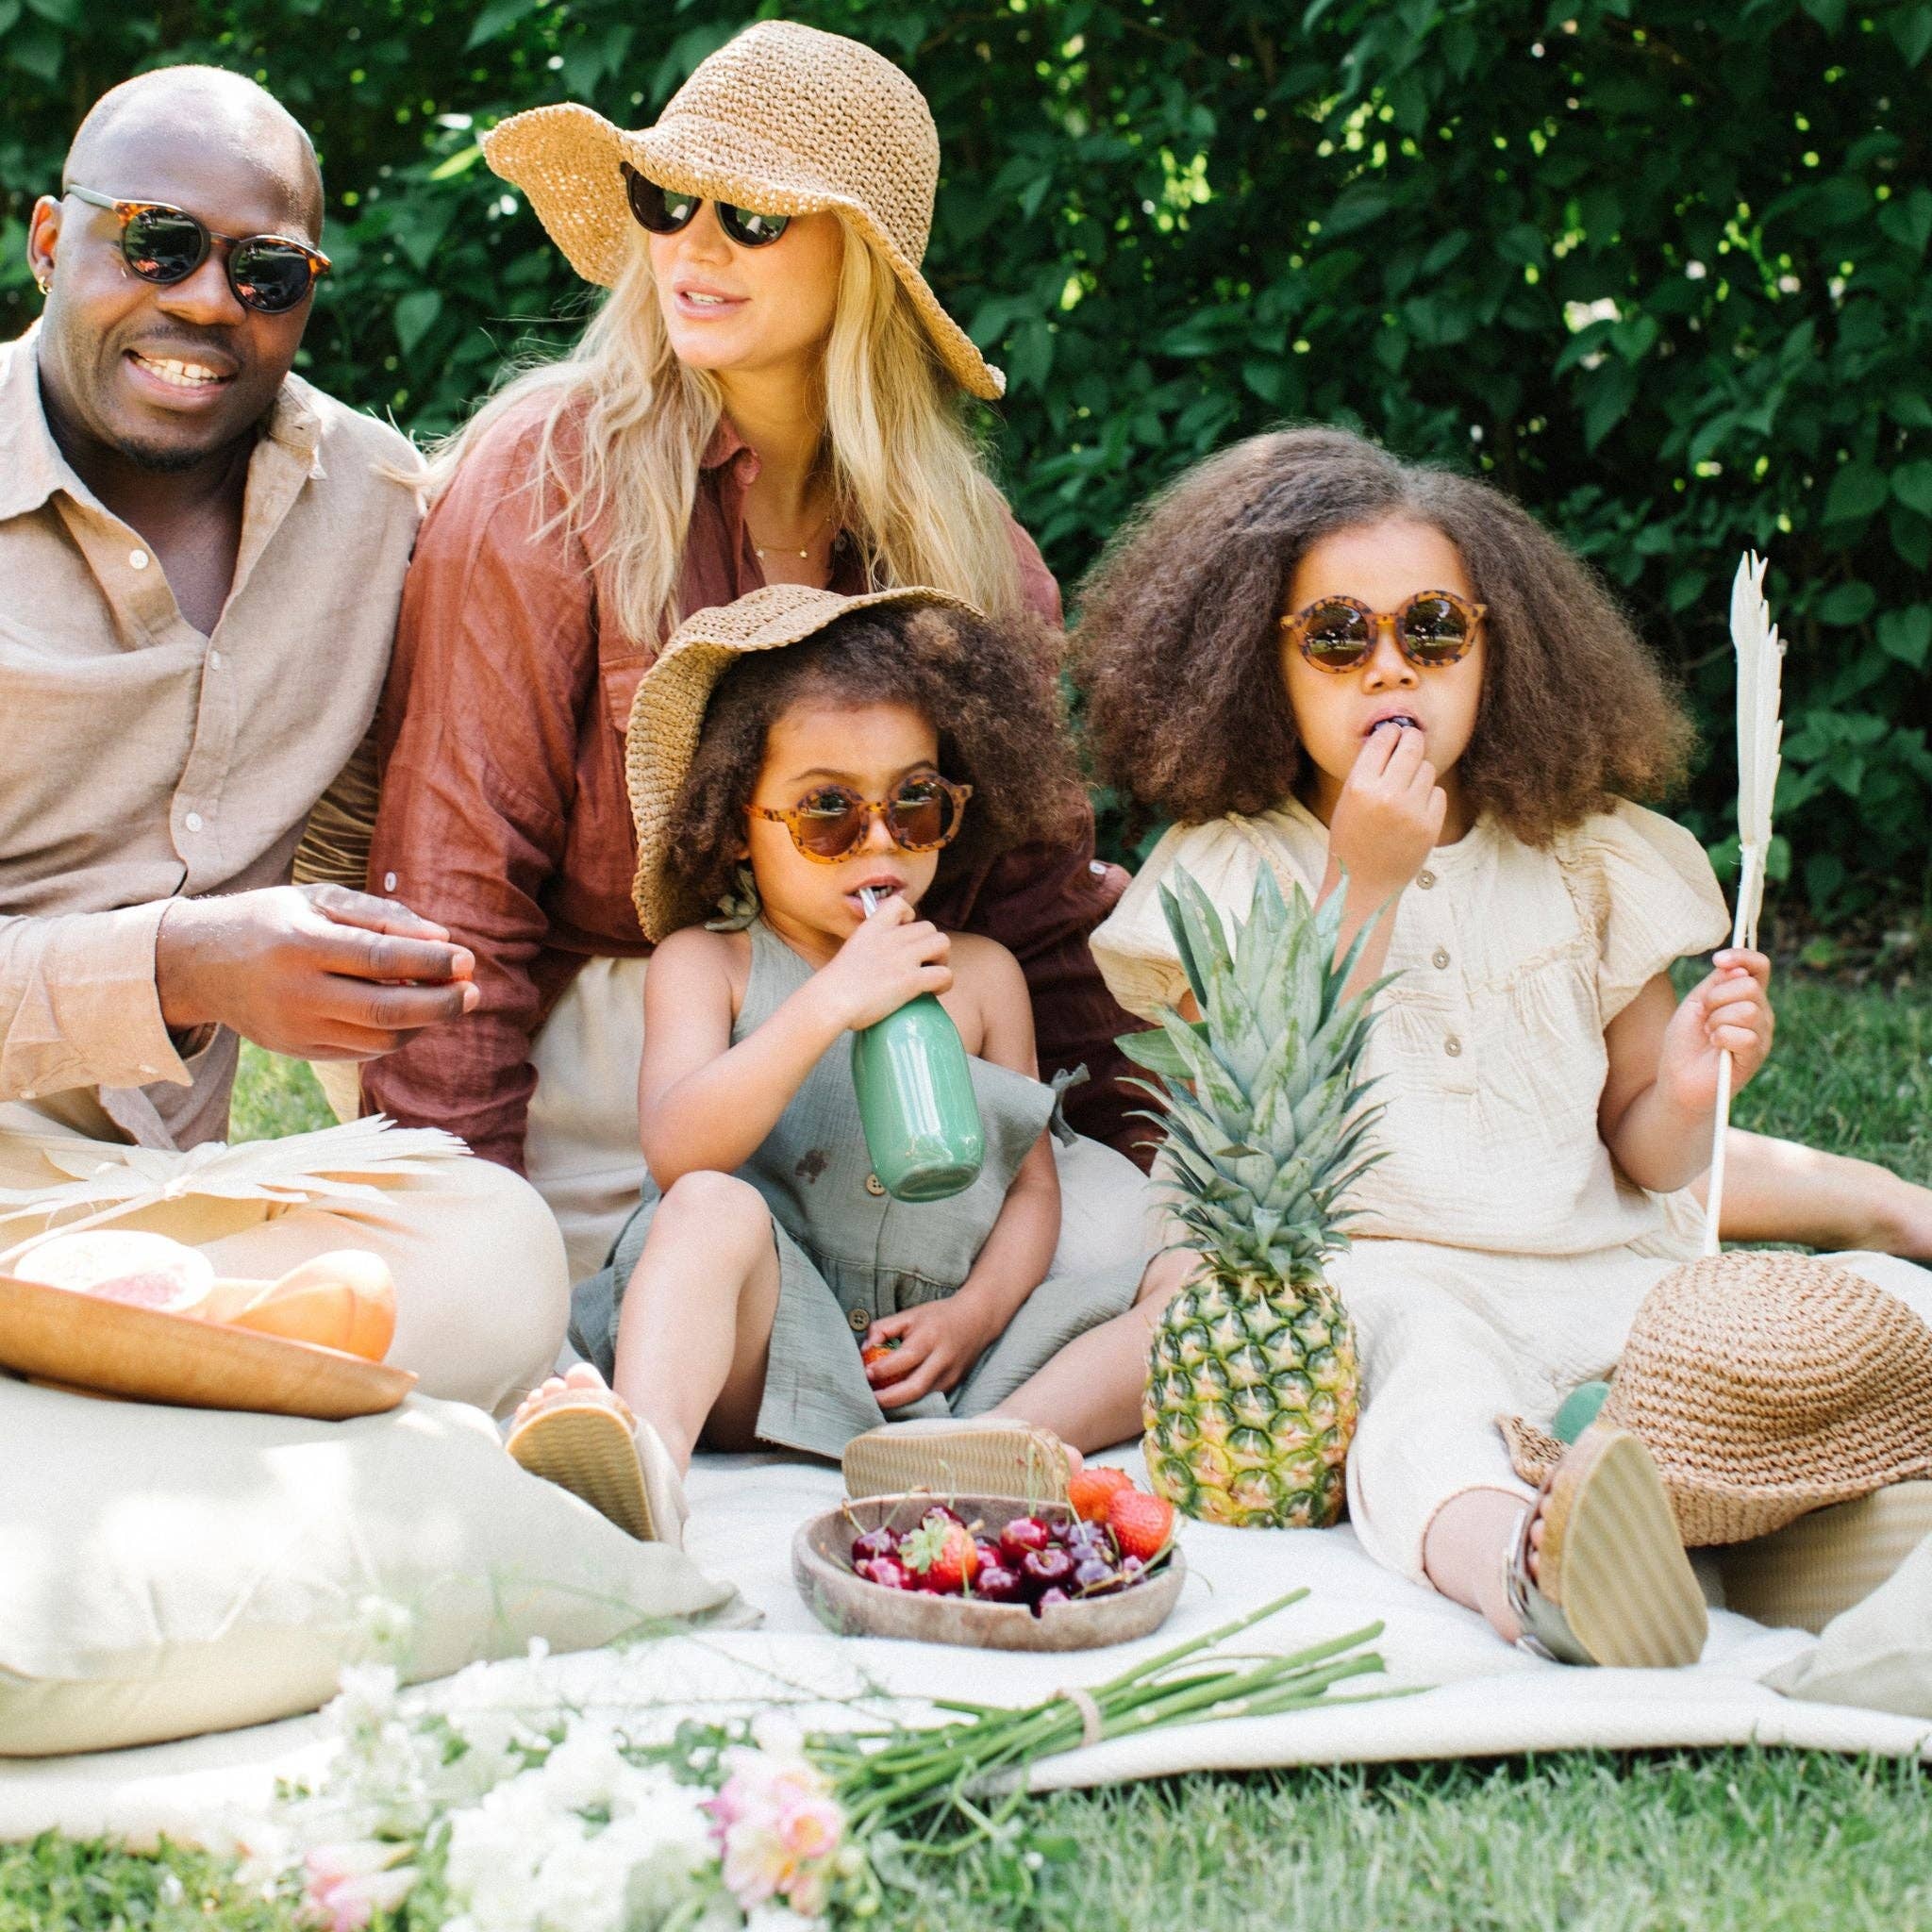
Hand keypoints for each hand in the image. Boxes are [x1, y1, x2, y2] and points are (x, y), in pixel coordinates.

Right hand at [155, 884, 477, 1060]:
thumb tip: (441, 937)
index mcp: (300, 946)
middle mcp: (296, 993)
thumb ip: (379, 915)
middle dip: (440, 1005)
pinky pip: (362, 1052)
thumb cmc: (270, 920)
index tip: (467, 959)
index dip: (430, 963)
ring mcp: (296, 1029)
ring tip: (449, 1001)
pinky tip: (414, 1016)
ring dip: (425, 1024)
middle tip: (474, 992)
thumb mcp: (316, 900)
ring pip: (379, 1040)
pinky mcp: (299, 1051)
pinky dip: (397, 1036)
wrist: (198, 964)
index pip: (380, 960)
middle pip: (385, 1011)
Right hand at [808, 892, 950, 1032]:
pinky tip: (934, 991)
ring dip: (942, 959)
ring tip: (931, 973)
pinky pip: (945, 973)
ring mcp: (903, 957)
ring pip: (943, 943)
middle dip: (931, 944)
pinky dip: (945, 983)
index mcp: (873, 928)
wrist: (831, 1001)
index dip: (910, 917)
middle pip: (929, 927)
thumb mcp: (851, 952)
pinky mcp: (911, 979)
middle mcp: (891, 938)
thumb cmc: (834, 986)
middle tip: (924, 963)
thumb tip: (876, 963)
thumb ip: (868, 949)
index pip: (900, 904)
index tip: (904, 934)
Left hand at [864, 1296, 995, 1408]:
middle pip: (915, 1388)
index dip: (883, 1369)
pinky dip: (910, 1400)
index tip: (865, 1373)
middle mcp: (942, 1360)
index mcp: (929, 1338)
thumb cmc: (939, 1317)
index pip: (905, 1359)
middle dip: (889, 1398)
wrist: (977, 1320)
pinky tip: (896, 1397)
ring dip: (898, 1403)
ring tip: (878, 1398)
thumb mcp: (909, 1315)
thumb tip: (863, 1352)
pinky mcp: (953, 1386)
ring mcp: (950, 1376)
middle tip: (869, 1398)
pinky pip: (928, 1398)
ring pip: (921, 1398)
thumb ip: (882, 1329)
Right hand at [1326, 726, 1447, 900]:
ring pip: (1427, 769)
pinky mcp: (1430, 826)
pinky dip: (1428, 797)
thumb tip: (1394, 735)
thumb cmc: (1352, 837)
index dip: (1390, 731)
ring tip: (1405, 789)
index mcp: (1360, 787)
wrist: (1363, 882)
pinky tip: (1413, 810)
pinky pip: (1437, 793)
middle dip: (1412, 739)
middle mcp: (1386, 796)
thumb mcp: (1348, 800)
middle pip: (1412, 747)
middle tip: (1411, 738)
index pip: (1383, 740)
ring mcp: (1411, 812)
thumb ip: (1368, 770)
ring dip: (1418, 773)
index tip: (1393, 731)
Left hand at [1655, 949, 1774, 1113]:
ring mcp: (1762, 1033)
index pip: (1759, 966)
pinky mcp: (1757, 1055)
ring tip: (1709, 1033)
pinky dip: (1721, 1037)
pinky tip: (1716, 1047)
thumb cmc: (1685, 1041)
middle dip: (1716, 997)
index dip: (1743, 956)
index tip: (1717, 960)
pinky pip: (1745, 1035)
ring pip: (1747, 1009)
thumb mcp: (1695, 1004)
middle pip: (1749, 986)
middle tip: (1704, 1016)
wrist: (1678, 1078)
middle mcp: (1760, 1012)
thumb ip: (1716, 984)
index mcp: (1745, 996)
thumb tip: (1736, 968)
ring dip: (1717, 1020)